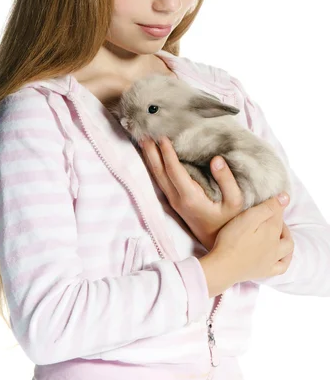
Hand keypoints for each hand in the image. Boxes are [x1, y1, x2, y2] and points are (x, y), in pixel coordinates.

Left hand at [140, 136, 245, 250]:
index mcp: (190, 197)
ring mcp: (174, 202)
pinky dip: (155, 167)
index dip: (167, 153)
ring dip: (150, 158)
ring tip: (144, 141)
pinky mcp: (175, 203)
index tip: (162, 137)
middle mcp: (177, 199)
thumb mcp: (235, 202)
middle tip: (144, 133)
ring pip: (157, 177)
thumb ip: (226, 180)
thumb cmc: (230, 222)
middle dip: (151, 152)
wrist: (221, 246)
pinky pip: (161, 181)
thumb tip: (216, 159)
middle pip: (159, 173)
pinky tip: (153, 158)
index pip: (174, 171)